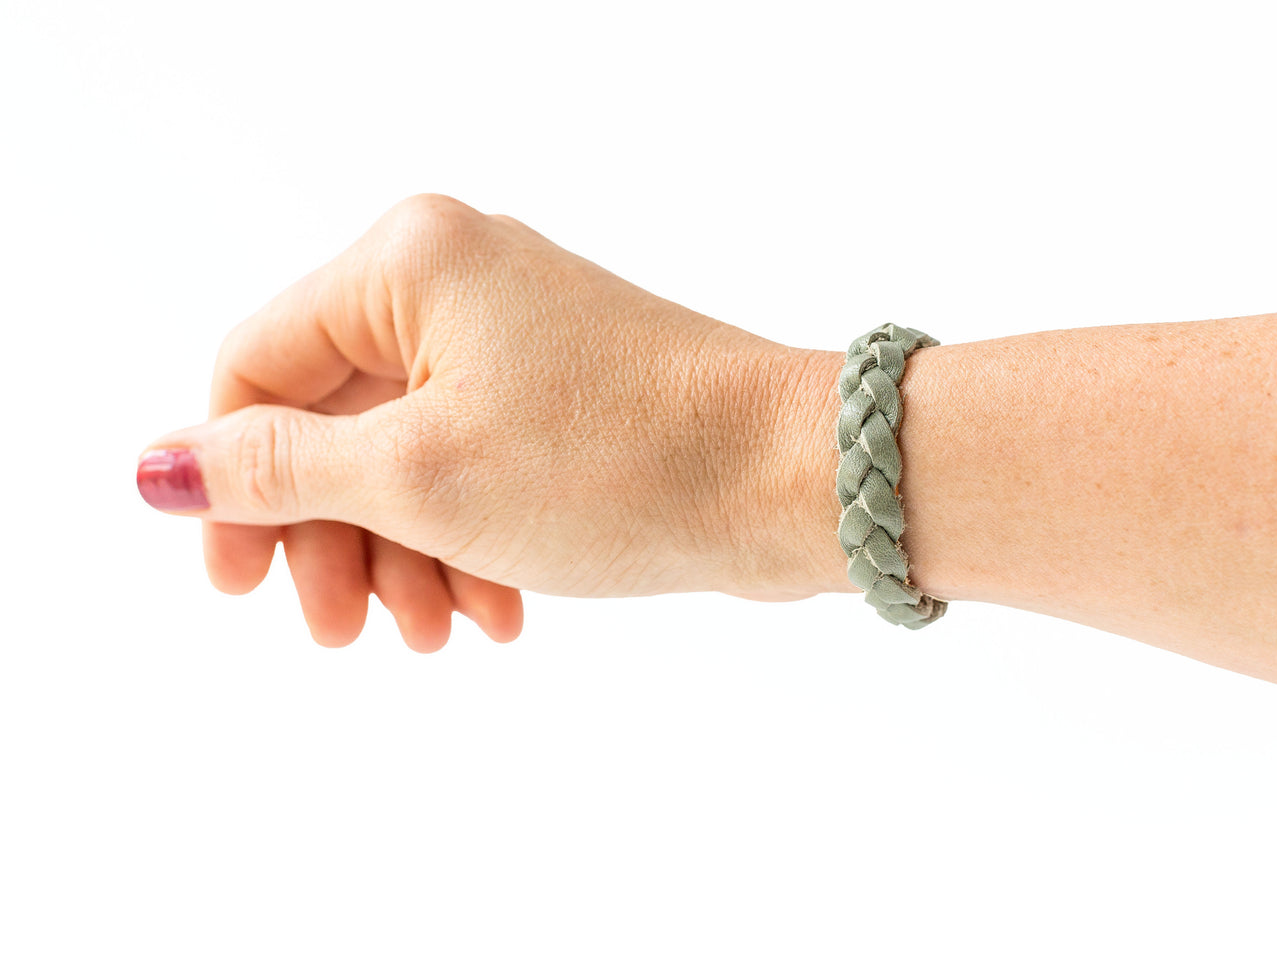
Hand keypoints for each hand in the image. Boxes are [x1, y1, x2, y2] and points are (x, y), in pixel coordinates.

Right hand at [136, 194, 836, 651]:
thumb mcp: (420, 476)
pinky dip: (469, 541)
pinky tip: (496, 613)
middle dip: (333, 538)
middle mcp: (458, 281)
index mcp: (406, 263)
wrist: (790, 479)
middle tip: (341, 633)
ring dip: (406, 555)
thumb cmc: (615, 462)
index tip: (236, 585)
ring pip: (408, 456)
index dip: (230, 481)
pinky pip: (477, 466)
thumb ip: (280, 471)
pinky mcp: (565, 393)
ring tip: (435, 635)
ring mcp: (517, 337)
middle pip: (333, 420)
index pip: (256, 366)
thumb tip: (159, 465)